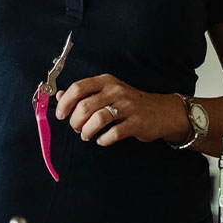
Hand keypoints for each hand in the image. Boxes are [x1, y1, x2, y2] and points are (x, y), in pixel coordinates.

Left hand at [55, 73, 190, 146]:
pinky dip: (103, 139)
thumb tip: (59, 95)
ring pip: (97, 119)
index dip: (65, 102)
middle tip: (75, 128)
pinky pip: (114, 133)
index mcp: (105, 82)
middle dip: (75, 121)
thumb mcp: (106, 92)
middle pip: (85, 106)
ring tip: (86, 135)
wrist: (163, 111)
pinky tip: (101, 140)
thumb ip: (83, 94)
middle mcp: (116, 91)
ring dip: (87, 131)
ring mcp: (127, 106)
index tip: (60, 115)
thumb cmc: (129, 102)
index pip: (78, 88)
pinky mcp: (137, 122)